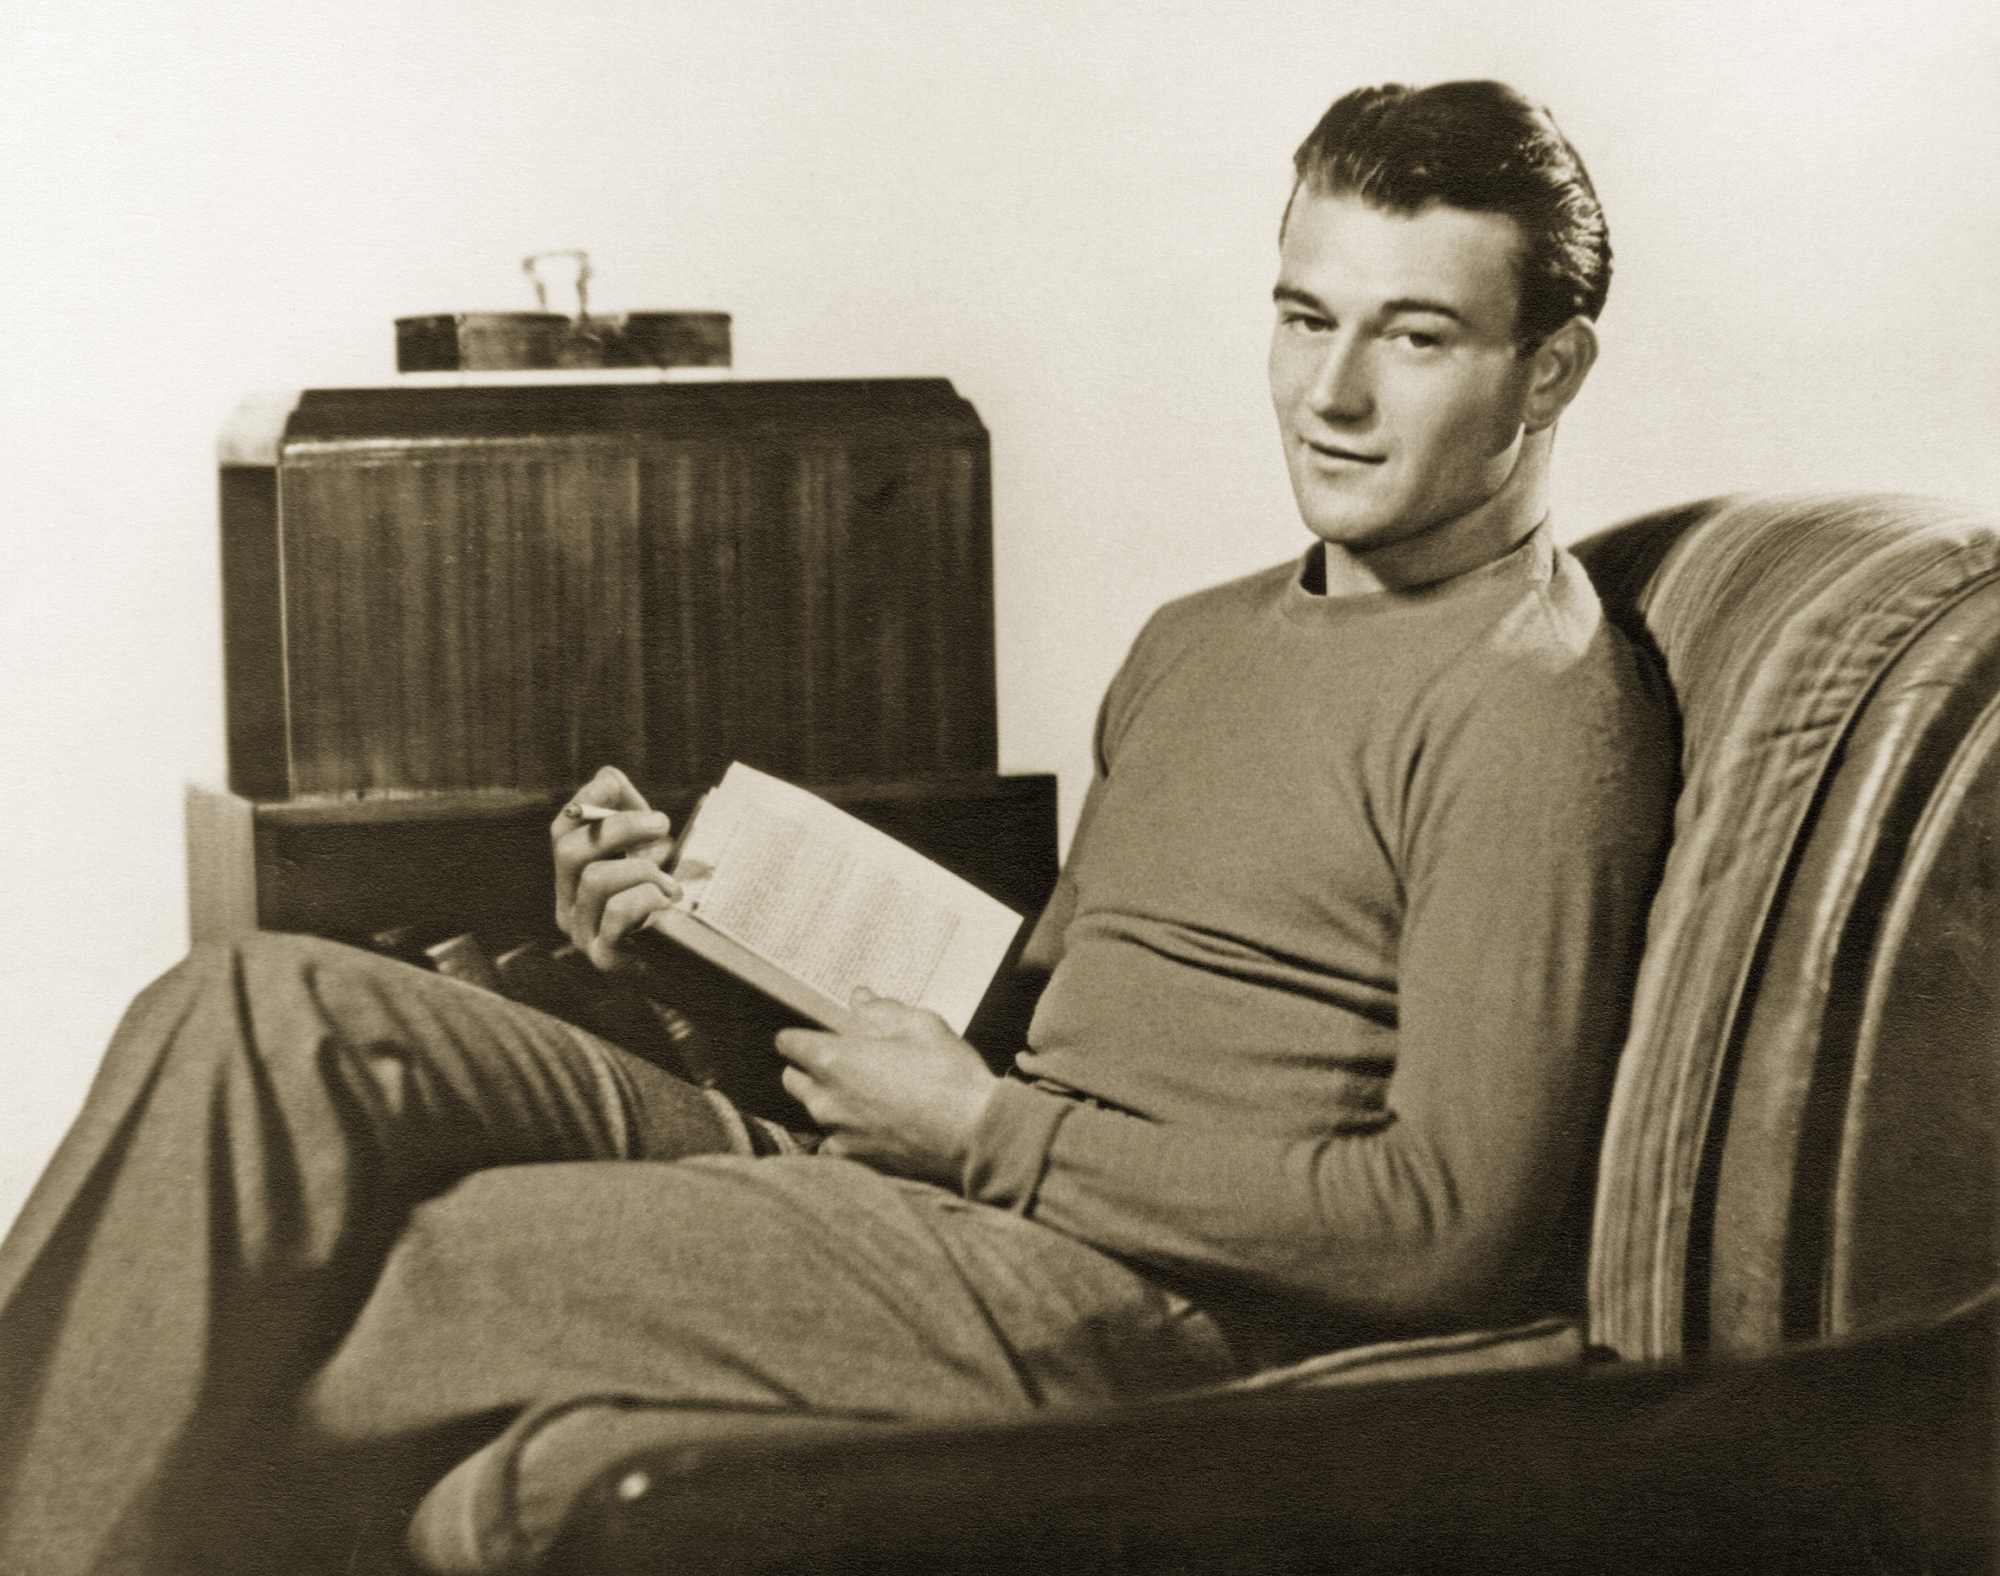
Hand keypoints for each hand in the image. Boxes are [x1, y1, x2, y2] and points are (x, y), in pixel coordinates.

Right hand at [549, 765, 679, 971]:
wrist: (695, 973)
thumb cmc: (671, 910)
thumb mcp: (651, 859)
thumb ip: (631, 821)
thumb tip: (608, 775)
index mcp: (574, 880)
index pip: (562, 831)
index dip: (587, 800)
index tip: (618, 784)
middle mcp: (568, 907)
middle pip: (568, 851)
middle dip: (618, 827)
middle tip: (663, 824)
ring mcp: (583, 935)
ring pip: (594, 880)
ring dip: (642, 869)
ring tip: (673, 883)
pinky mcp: (605, 959)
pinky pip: (616, 914)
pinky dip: (646, 898)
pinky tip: (668, 903)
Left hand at [775, 990, 1000, 1186]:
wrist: (975, 1136)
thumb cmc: (949, 1075)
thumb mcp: (921, 1025)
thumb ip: (882, 1010)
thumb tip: (860, 999)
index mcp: (833, 1060)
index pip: (788, 1042)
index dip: (803, 1036)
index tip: (822, 1035)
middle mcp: (824, 1099)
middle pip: (793, 1079)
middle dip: (811, 1068)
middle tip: (849, 1064)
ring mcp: (837, 1133)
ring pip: (815, 1112)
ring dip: (831, 1102)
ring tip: (869, 1097)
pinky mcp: (854, 1160)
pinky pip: (833, 1144)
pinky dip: (846, 1136)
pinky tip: (873, 1129)